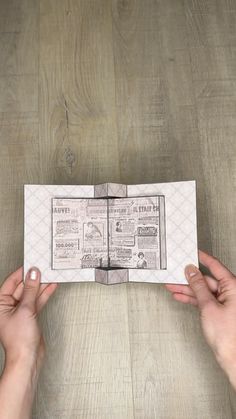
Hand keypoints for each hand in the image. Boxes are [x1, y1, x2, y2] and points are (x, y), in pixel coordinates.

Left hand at [0, 267, 57, 418]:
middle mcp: (8, 307)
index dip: (21, 272)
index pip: (11, 282)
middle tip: (43, 268)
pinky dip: (44, 294)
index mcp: (0, 304)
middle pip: (22, 287)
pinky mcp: (30, 317)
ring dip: (41, 285)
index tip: (31, 263)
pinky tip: (51, 287)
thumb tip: (33, 274)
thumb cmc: (19, 340)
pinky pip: (37, 301)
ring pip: (31, 294)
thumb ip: (31, 290)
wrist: (28, 358)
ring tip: (50, 275)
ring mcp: (20, 312)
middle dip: (33, 278)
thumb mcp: (25, 309)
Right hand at [165, 250, 235, 387]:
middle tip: (175, 273)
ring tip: (172, 286)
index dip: (203, 258)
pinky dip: (193, 299)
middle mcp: (231, 293)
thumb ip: (198, 287)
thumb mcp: (208, 306)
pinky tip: (181, 297)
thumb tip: (192, 272)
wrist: (233, 358)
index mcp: (233, 286)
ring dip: (188, 289)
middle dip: (189, 278)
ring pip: (204, 291)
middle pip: (207, 280)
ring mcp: (226, 303)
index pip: (216, 266)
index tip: (193, 252)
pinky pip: (205, 301)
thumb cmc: (228, 336)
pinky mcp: (221, 312)